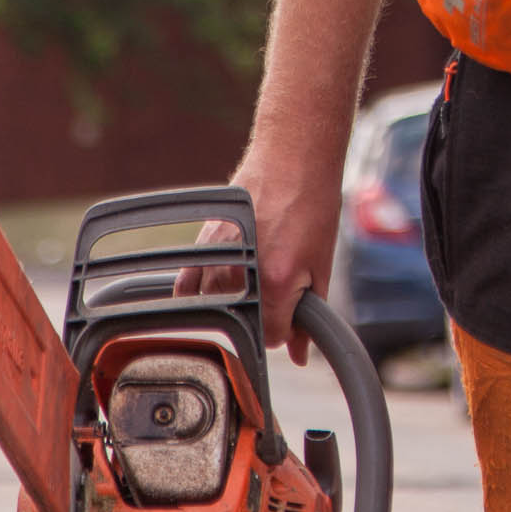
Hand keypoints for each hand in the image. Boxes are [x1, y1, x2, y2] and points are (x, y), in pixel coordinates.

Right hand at [210, 150, 341, 363]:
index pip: (273, 337)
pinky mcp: (203, 240)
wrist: (293, 158)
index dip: (288, 331)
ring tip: (257, 276)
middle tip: (281, 290)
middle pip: (246, 322)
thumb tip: (300, 354)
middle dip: (265, 317)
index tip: (294, 316)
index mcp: (277, 282)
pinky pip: (188, 282)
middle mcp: (242, 273)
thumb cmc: (313, 204)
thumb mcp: (322, 263)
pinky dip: (198, 293)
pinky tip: (207, 294)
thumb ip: (310, 314)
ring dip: (237, 301)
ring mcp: (217, 255)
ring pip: (219, 304)